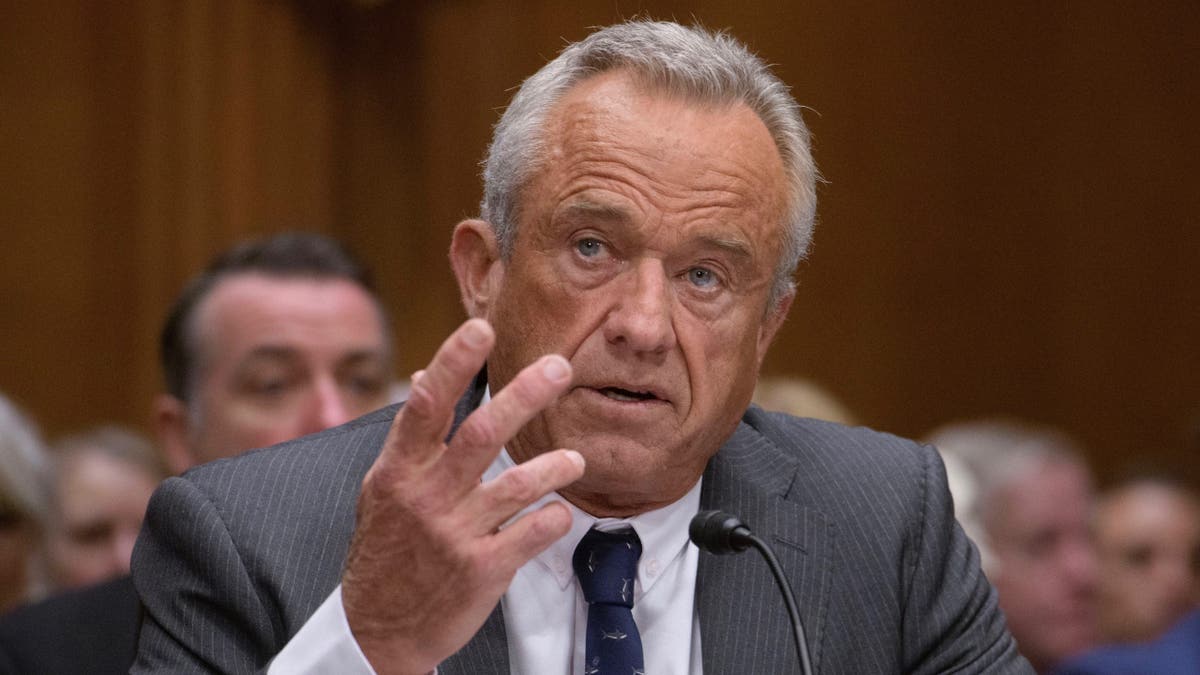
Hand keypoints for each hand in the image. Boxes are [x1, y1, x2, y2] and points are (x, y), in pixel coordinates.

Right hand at [342, 318, 584, 674]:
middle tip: (561, 367)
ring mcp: (456, 534)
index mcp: (398, 471)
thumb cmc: (386, 550)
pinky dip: (553, 518)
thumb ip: (410, 437)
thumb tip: (420, 375)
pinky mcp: (483, 568)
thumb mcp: (383, 489)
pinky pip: (532, 532)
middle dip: (526, 395)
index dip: (453, 364)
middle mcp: (427, 497)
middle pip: (483, 433)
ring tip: (575, 458)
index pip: (426, 406)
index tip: (481, 329)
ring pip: (516, 484)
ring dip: (553, 466)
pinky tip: (559, 511)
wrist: (379, 627)